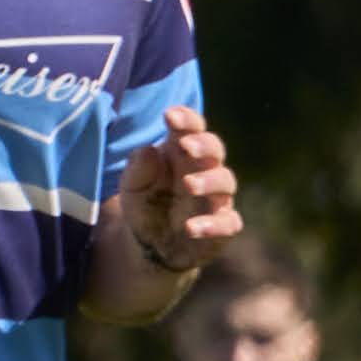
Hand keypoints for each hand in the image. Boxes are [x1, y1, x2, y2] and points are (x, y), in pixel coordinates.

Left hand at [111, 104, 242, 276]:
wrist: (153, 244)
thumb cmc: (146, 203)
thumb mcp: (132, 186)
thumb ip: (137, 168)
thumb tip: (149, 150)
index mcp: (182, 152)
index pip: (192, 128)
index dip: (186, 120)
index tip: (170, 116)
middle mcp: (204, 170)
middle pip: (215, 149)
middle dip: (204, 145)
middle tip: (186, 146)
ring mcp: (216, 198)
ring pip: (226, 182)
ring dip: (209, 181)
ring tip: (188, 185)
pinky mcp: (223, 226)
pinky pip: (228, 223)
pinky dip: (213, 225)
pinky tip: (191, 228)